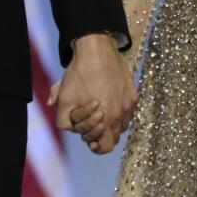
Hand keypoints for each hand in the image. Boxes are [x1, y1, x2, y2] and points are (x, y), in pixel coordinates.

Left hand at [53, 34, 137, 154]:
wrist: (97, 49)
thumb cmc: (80, 73)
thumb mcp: (65, 97)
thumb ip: (63, 118)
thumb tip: (65, 125)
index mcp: (105, 118)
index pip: (105, 147)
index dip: (95, 145)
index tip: (91, 141)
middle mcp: (120, 114)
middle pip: (114, 140)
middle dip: (102, 136)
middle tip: (94, 127)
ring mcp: (128, 104)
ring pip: (122, 127)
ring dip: (112, 125)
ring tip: (102, 115)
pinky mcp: (133, 94)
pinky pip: (128, 113)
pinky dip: (120, 113)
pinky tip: (110, 103)